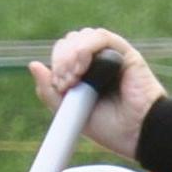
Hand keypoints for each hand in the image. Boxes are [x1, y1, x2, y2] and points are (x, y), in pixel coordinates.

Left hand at [28, 28, 162, 159]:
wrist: (138, 135)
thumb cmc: (111, 128)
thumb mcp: (70, 112)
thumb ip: (50, 92)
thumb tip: (33, 65)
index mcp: (86, 73)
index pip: (62, 53)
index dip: (56, 64)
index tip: (60, 86)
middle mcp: (99, 61)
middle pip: (69, 41)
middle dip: (61, 60)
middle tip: (66, 83)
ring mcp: (113, 56)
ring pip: (82, 36)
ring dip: (72, 54)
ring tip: (75, 77)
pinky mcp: (126, 54)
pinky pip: (102, 37)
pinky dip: (87, 48)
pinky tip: (84, 66)